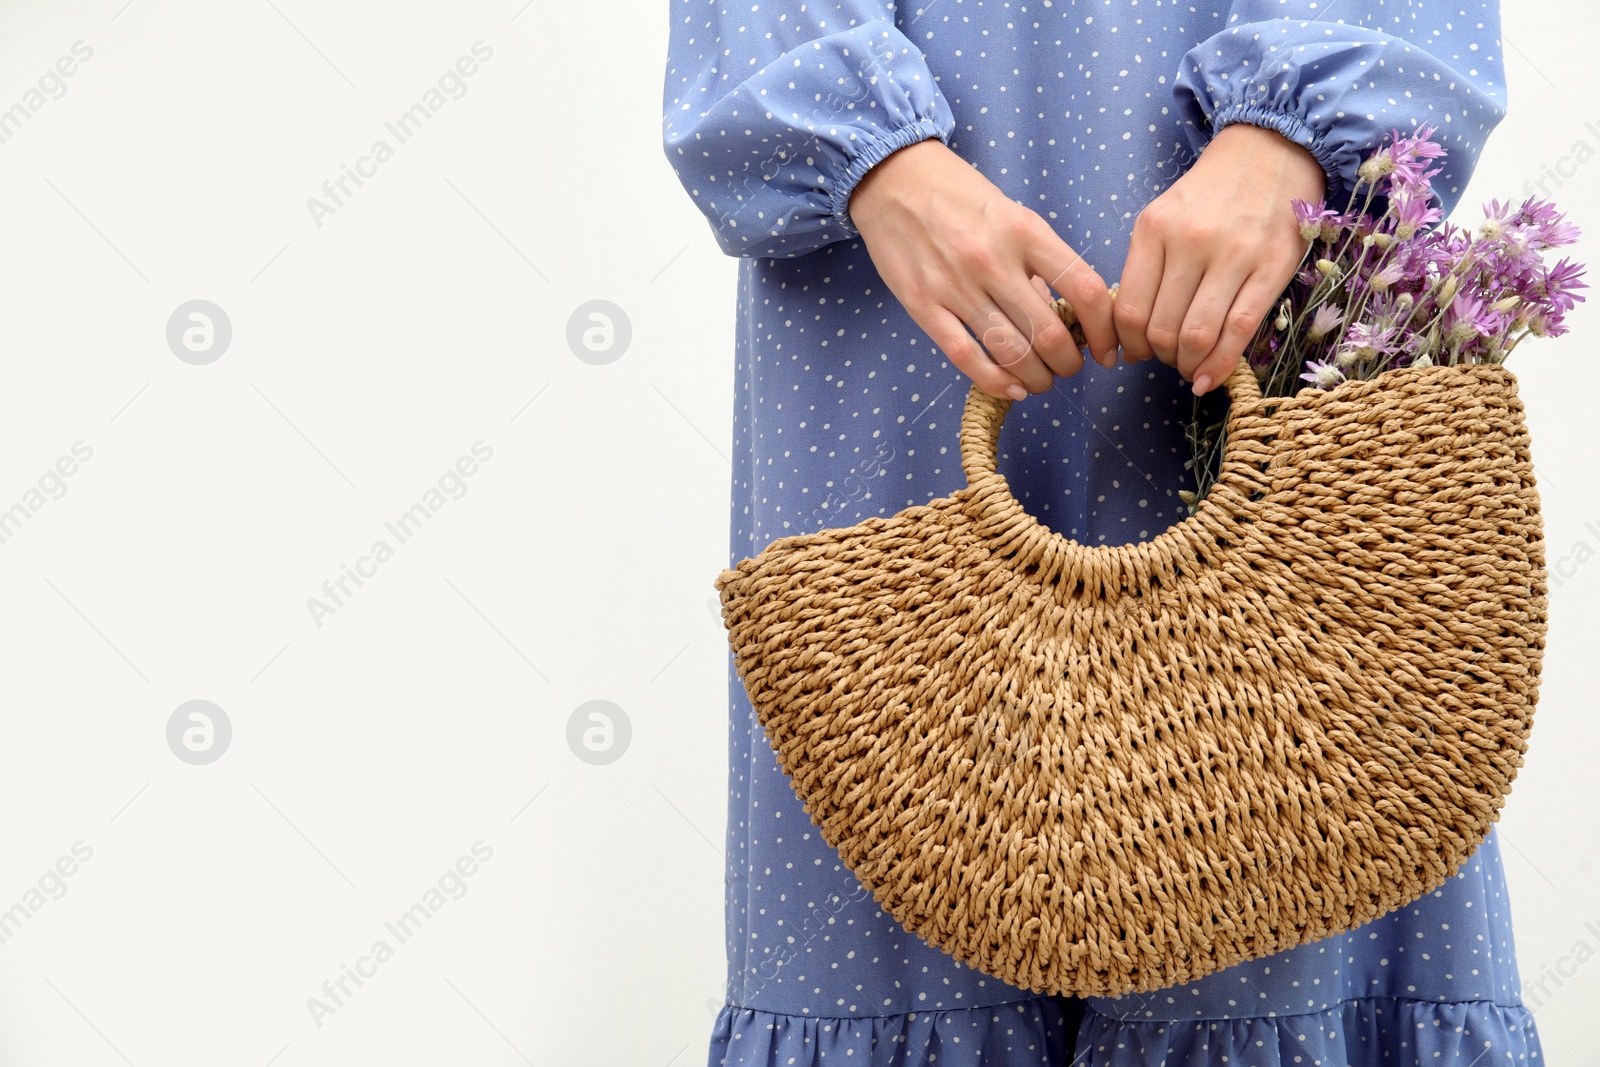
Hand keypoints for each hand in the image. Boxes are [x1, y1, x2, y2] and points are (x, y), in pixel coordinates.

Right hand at [847, 138, 1116, 400]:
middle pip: (1049, 333)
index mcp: (1025, 231)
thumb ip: (1037, 264)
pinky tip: (1012, 389)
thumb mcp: (1012, 214)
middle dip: (1069, 363)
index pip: (1085, 290)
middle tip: (1069, 367)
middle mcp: (993, 259)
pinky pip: (966, 357)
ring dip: (1036, 378)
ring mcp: (955, 285)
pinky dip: (996, 382)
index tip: (1107, 348)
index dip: (1104, 330)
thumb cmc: (959, 196)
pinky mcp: (922, 305)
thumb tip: (1060, 318)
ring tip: (1042, 381)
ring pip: (1011, 352)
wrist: (892, 179)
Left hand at [1112, 122, 1326, 394]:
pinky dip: (1220, 365)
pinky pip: (1239, 330)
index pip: (1128, 309)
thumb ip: (1147, 268)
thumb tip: (1131, 334)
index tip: (1134, 354)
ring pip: (1196, 336)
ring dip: (1187, 365)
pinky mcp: (1271, 267)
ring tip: (1189, 367)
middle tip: (1167, 359)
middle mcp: (1189, 241)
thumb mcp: (1164, 216)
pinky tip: (1210, 379)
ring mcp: (1233, 255)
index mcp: (1153, 229)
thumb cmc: (1211, 192)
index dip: (1128, 345)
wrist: (1271, 149)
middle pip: (1160, 329)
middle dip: (1159, 358)